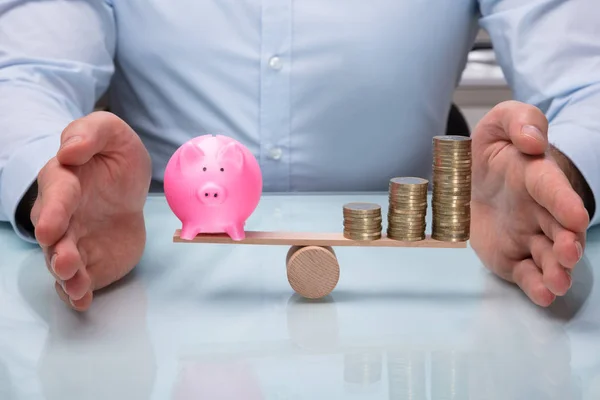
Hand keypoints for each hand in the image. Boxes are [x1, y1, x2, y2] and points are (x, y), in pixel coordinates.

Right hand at [31, 111, 151, 310]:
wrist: (127, 187)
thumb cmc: (114, 157)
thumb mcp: (111, 133)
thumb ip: (90, 134)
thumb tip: (70, 151)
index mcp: (64, 182)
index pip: (56, 198)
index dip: (53, 213)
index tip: (50, 228)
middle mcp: (62, 216)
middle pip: (53, 237)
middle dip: (57, 251)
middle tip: (65, 262)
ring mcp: (73, 241)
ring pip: (62, 262)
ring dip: (67, 276)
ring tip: (76, 285)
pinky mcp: (89, 261)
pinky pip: (80, 280)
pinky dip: (78, 293)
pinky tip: (83, 301)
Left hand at [470, 101, 588, 306]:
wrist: (471, 180)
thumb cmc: (492, 152)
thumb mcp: (498, 124)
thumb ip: (518, 121)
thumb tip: (532, 140)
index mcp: (535, 177)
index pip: (552, 188)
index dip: (564, 202)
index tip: (576, 216)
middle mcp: (538, 210)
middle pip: (558, 229)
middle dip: (567, 243)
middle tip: (568, 253)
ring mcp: (527, 236)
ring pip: (547, 256)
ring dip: (556, 270)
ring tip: (558, 281)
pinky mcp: (512, 257)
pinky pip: (526, 273)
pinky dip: (535, 285)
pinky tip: (543, 295)